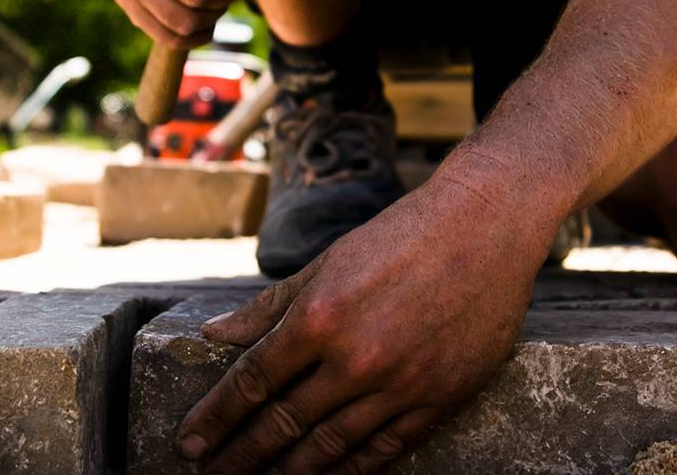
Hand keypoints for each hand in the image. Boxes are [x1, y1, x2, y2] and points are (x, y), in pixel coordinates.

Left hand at [176, 170, 557, 473]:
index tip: (190, 444)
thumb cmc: (402, 236)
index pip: (251, 383)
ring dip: (291, 473)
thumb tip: (216, 336)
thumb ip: (270, 307)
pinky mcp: (442, 398)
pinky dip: (351, 470)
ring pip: (332, 447)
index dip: (215, 418)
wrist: (487, 226)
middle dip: (242, 456)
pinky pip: (386, 450)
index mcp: (320, 317)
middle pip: (284, 424)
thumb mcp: (328, 262)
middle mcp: (356, 357)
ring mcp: (402, 383)